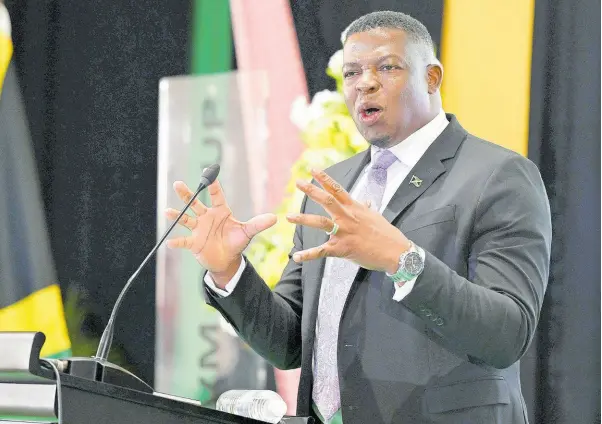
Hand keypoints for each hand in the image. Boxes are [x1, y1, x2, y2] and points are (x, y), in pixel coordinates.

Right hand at [166, 180, 276, 285]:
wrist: (227, 260)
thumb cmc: (236, 242)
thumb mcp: (247, 232)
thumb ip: (258, 224)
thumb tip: (274, 218)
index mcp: (220, 211)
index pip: (216, 195)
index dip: (213, 185)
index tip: (209, 173)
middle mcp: (206, 217)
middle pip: (194, 203)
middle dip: (186, 194)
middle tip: (177, 184)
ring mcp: (198, 229)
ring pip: (185, 219)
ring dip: (176, 215)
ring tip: (168, 211)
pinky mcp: (193, 242)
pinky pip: (184, 240)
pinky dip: (177, 241)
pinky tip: (171, 242)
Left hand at [286, 169, 410, 273]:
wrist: (396, 252)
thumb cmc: (386, 234)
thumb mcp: (376, 217)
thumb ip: (366, 209)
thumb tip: (366, 202)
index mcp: (355, 208)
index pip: (337, 189)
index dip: (324, 179)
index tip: (313, 170)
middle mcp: (348, 217)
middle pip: (327, 200)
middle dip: (311, 191)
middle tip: (298, 183)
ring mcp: (344, 233)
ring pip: (320, 223)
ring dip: (303, 219)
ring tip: (289, 216)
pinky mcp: (342, 249)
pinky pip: (321, 252)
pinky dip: (308, 255)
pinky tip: (296, 256)